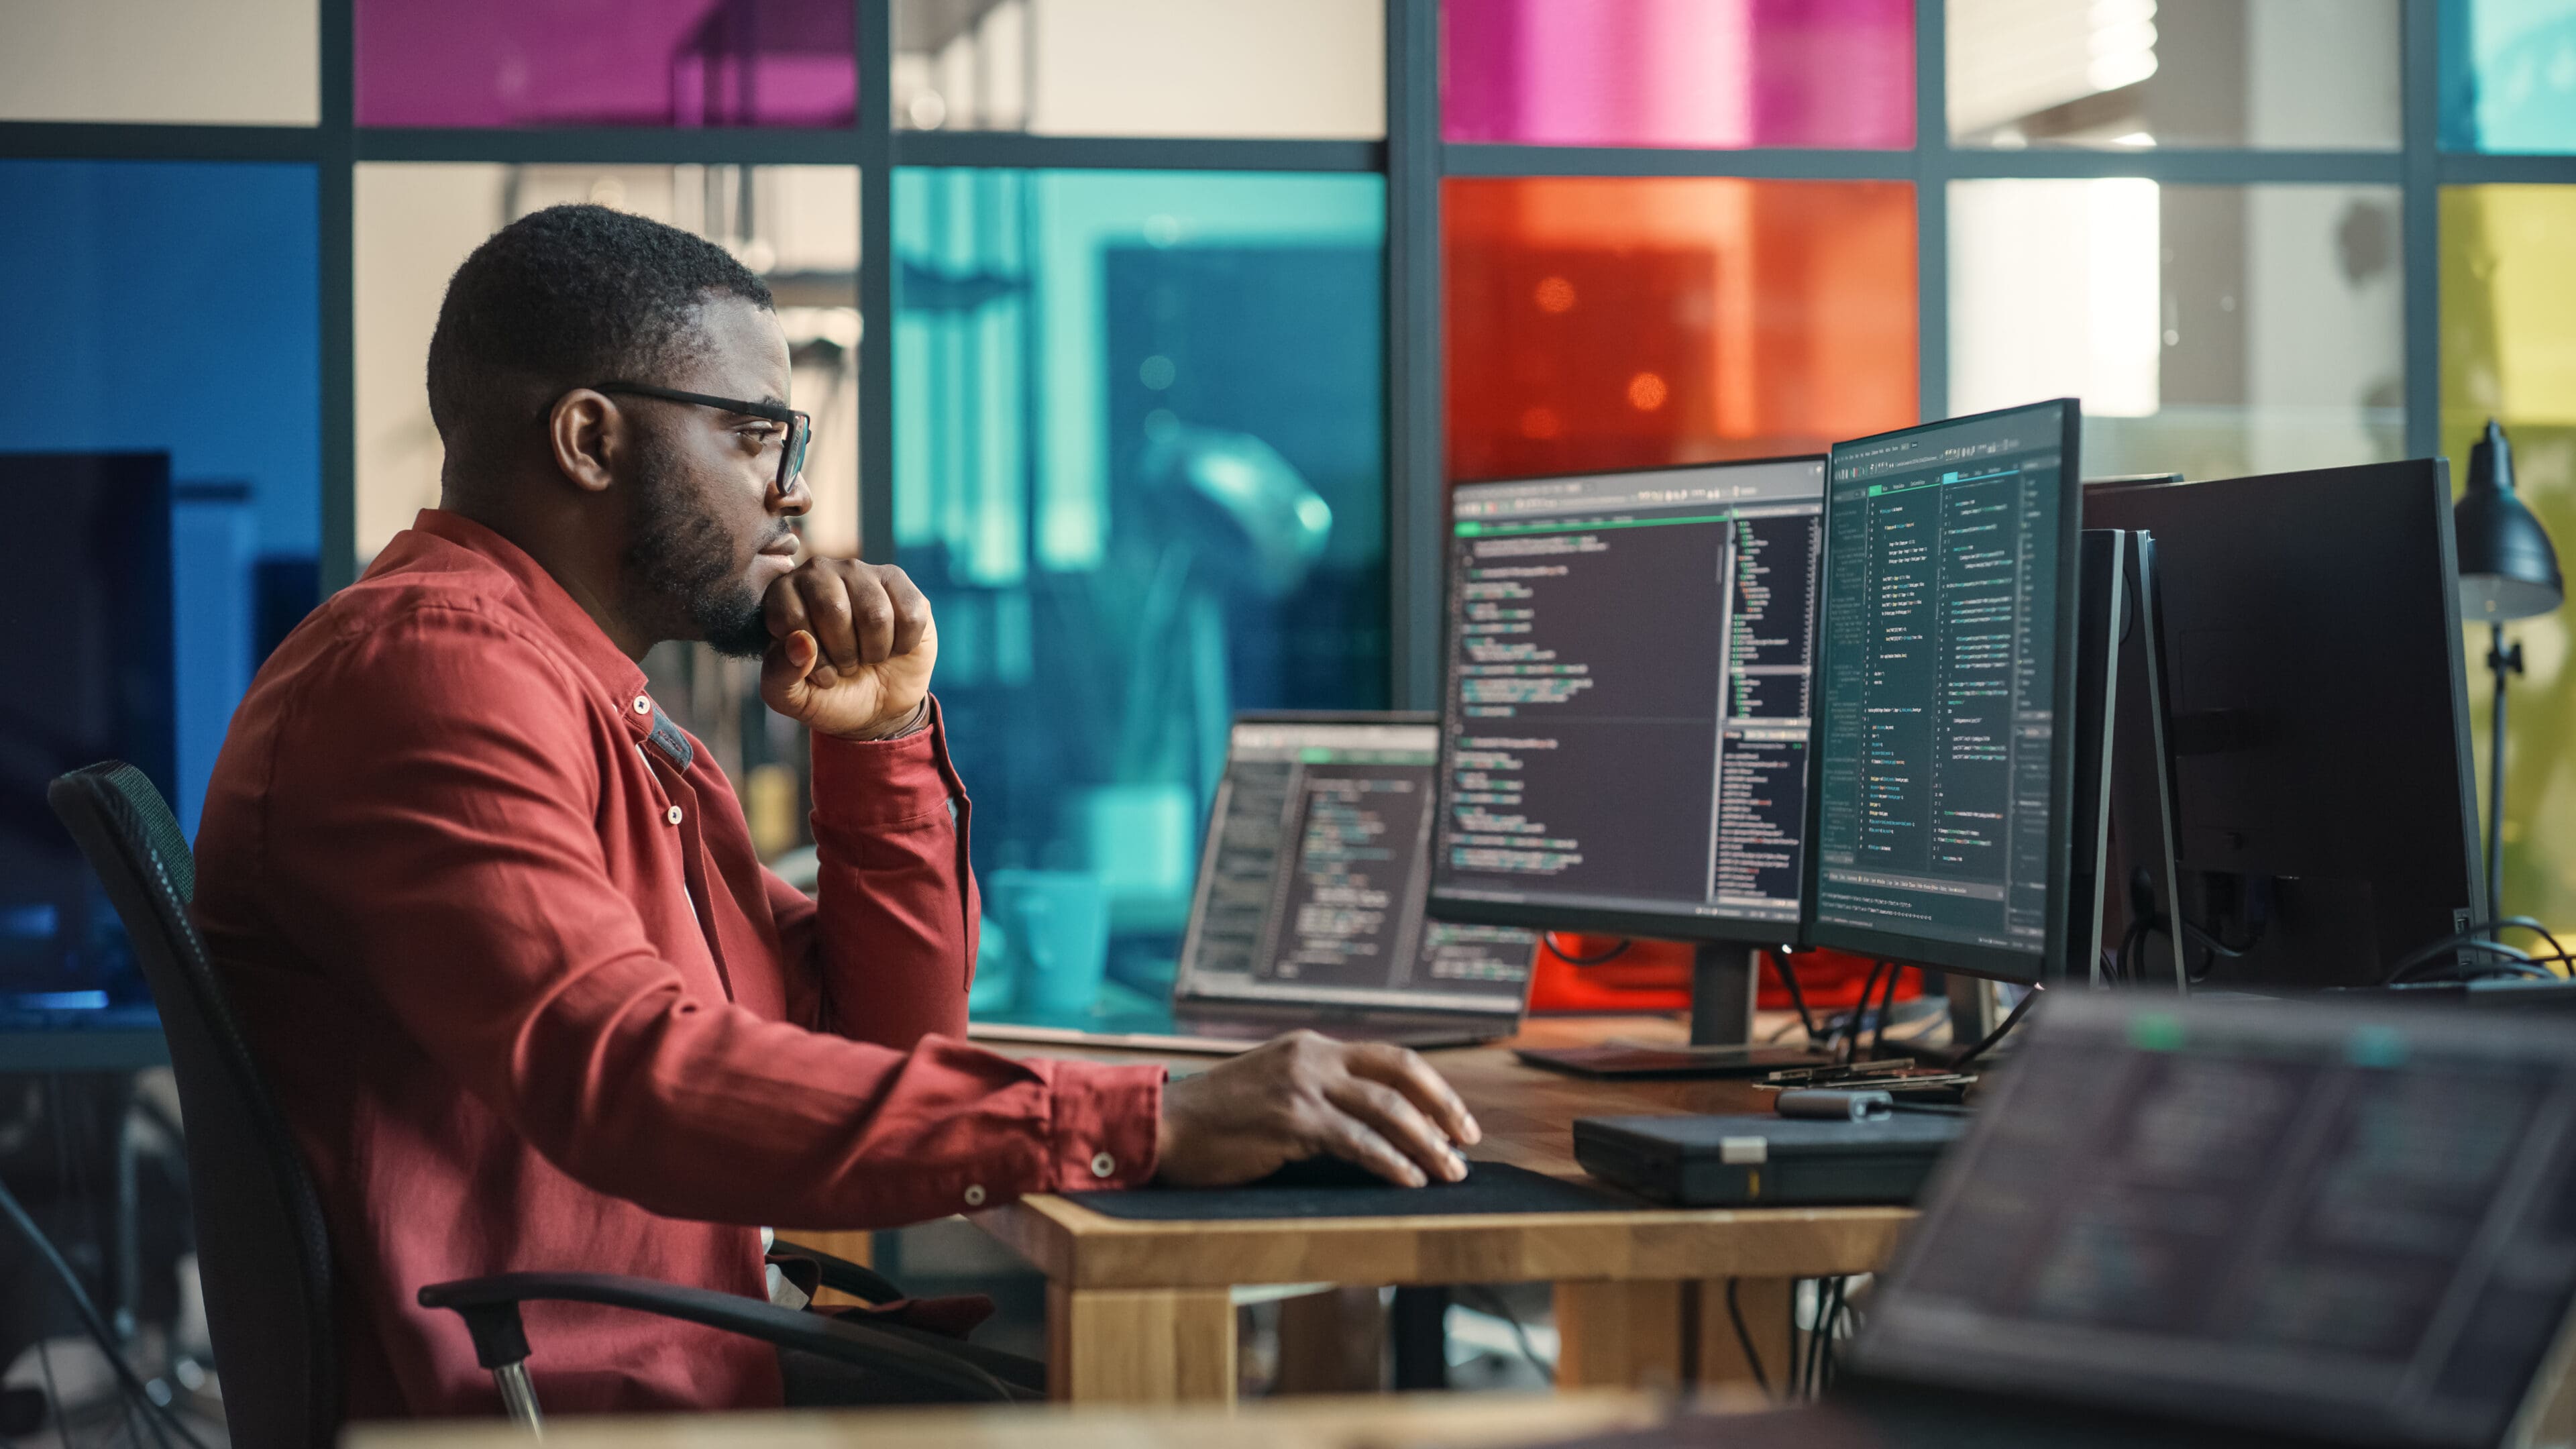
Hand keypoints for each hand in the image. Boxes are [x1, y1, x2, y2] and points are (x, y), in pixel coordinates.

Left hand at [759, 559, 938, 739]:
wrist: (876, 705)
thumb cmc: (827, 694)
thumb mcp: (791, 697)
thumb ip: (779, 674)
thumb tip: (801, 642)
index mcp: (783, 594)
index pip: (789, 616)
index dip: (806, 657)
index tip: (814, 672)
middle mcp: (819, 573)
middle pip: (834, 609)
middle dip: (843, 653)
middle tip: (845, 665)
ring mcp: (861, 573)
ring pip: (875, 614)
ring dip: (874, 652)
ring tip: (867, 656)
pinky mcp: (898, 582)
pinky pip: (910, 616)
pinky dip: (902, 645)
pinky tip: (893, 645)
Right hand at [1154, 1031, 1481, 1187]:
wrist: (1163, 1127)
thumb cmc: (1219, 1121)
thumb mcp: (1276, 1089)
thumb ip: (1322, 1095)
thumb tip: (1380, 1129)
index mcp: (1312, 1046)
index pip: (1392, 1057)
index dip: (1434, 1088)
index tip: (1460, 1119)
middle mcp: (1312, 1056)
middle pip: (1400, 1074)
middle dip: (1444, 1110)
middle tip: (1469, 1143)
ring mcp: (1302, 1086)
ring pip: (1386, 1109)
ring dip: (1426, 1144)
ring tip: (1450, 1172)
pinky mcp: (1291, 1120)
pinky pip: (1357, 1141)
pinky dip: (1390, 1162)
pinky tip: (1409, 1179)